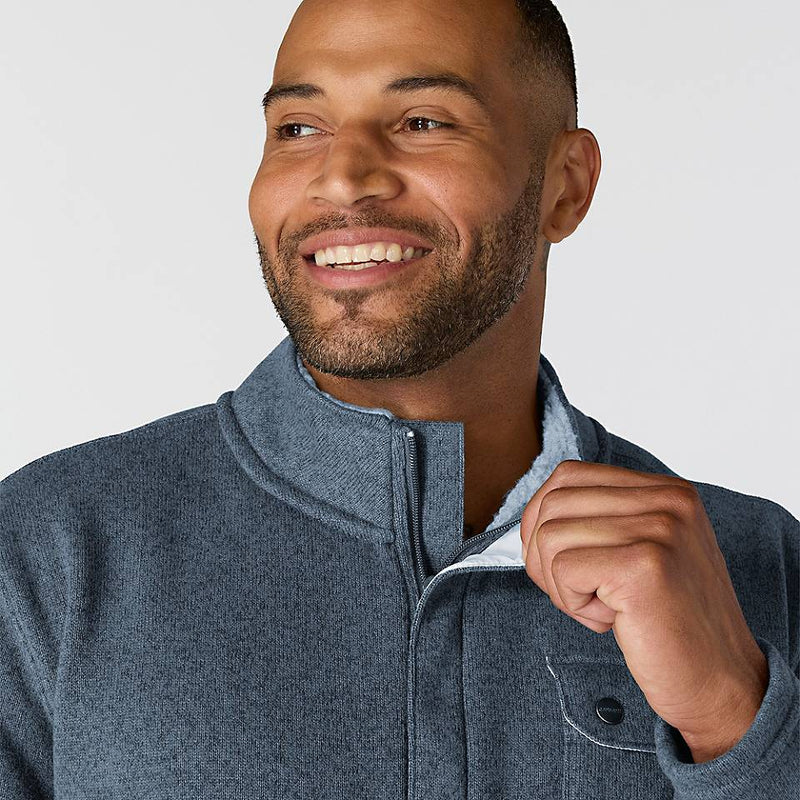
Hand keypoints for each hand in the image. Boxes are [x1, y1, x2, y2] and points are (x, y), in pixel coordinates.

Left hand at [520, 460, 768, 761]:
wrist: (721, 684)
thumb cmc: (670, 621)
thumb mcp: (643, 551)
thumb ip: (602, 519)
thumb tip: (535, 510)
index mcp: (667, 490)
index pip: (568, 476)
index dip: (542, 518)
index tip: (556, 560)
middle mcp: (668, 500)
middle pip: (553, 503)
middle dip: (542, 555)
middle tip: (578, 593)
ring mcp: (659, 530)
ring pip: (550, 536)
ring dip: (560, 584)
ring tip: (603, 608)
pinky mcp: (643, 566)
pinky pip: (562, 570)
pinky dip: (571, 603)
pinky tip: (611, 620)